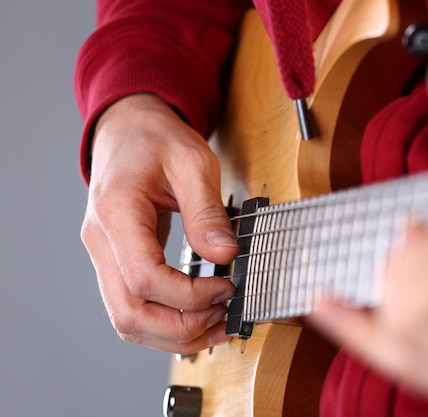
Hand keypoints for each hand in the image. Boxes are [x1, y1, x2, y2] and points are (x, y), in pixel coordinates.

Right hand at [81, 94, 239, 352]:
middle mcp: (101, 241)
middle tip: (225, 316)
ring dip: (173, 335)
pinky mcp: (115, 263)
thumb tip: (227, 254)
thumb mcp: (192, 161)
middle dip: (182, 327)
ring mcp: (103, 255)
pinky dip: (164, 324)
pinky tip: (197, 319)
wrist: (129, 130)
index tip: (227, 288)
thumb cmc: (157, 139)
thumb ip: (207, 211)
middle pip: (129, 312)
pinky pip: (132, 308)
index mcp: (116, 212)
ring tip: (217, 326)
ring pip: (127, 320)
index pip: (144, 277)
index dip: (189, 295)